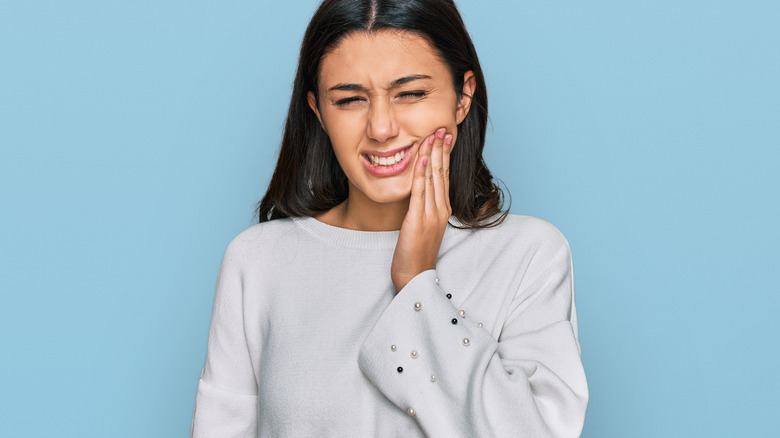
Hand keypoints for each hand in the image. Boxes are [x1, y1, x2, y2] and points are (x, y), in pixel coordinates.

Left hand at [391, 127, 453, 290]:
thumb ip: (424, 208)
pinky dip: (421, 173)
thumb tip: (420, 192)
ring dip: (432, 155)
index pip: (444, 176)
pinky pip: (420, 192)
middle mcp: (440, 210)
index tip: (444, 137)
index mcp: (443, 210)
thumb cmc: (416, 254)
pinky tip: (420, 159)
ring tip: (432, 135)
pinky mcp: (418, 220)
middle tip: (441, 128)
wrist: (414, 276)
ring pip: (433, 179)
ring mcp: (431, 214)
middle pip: (442, 173)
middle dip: (441, 149)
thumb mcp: (422, 227)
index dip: (444, 155)